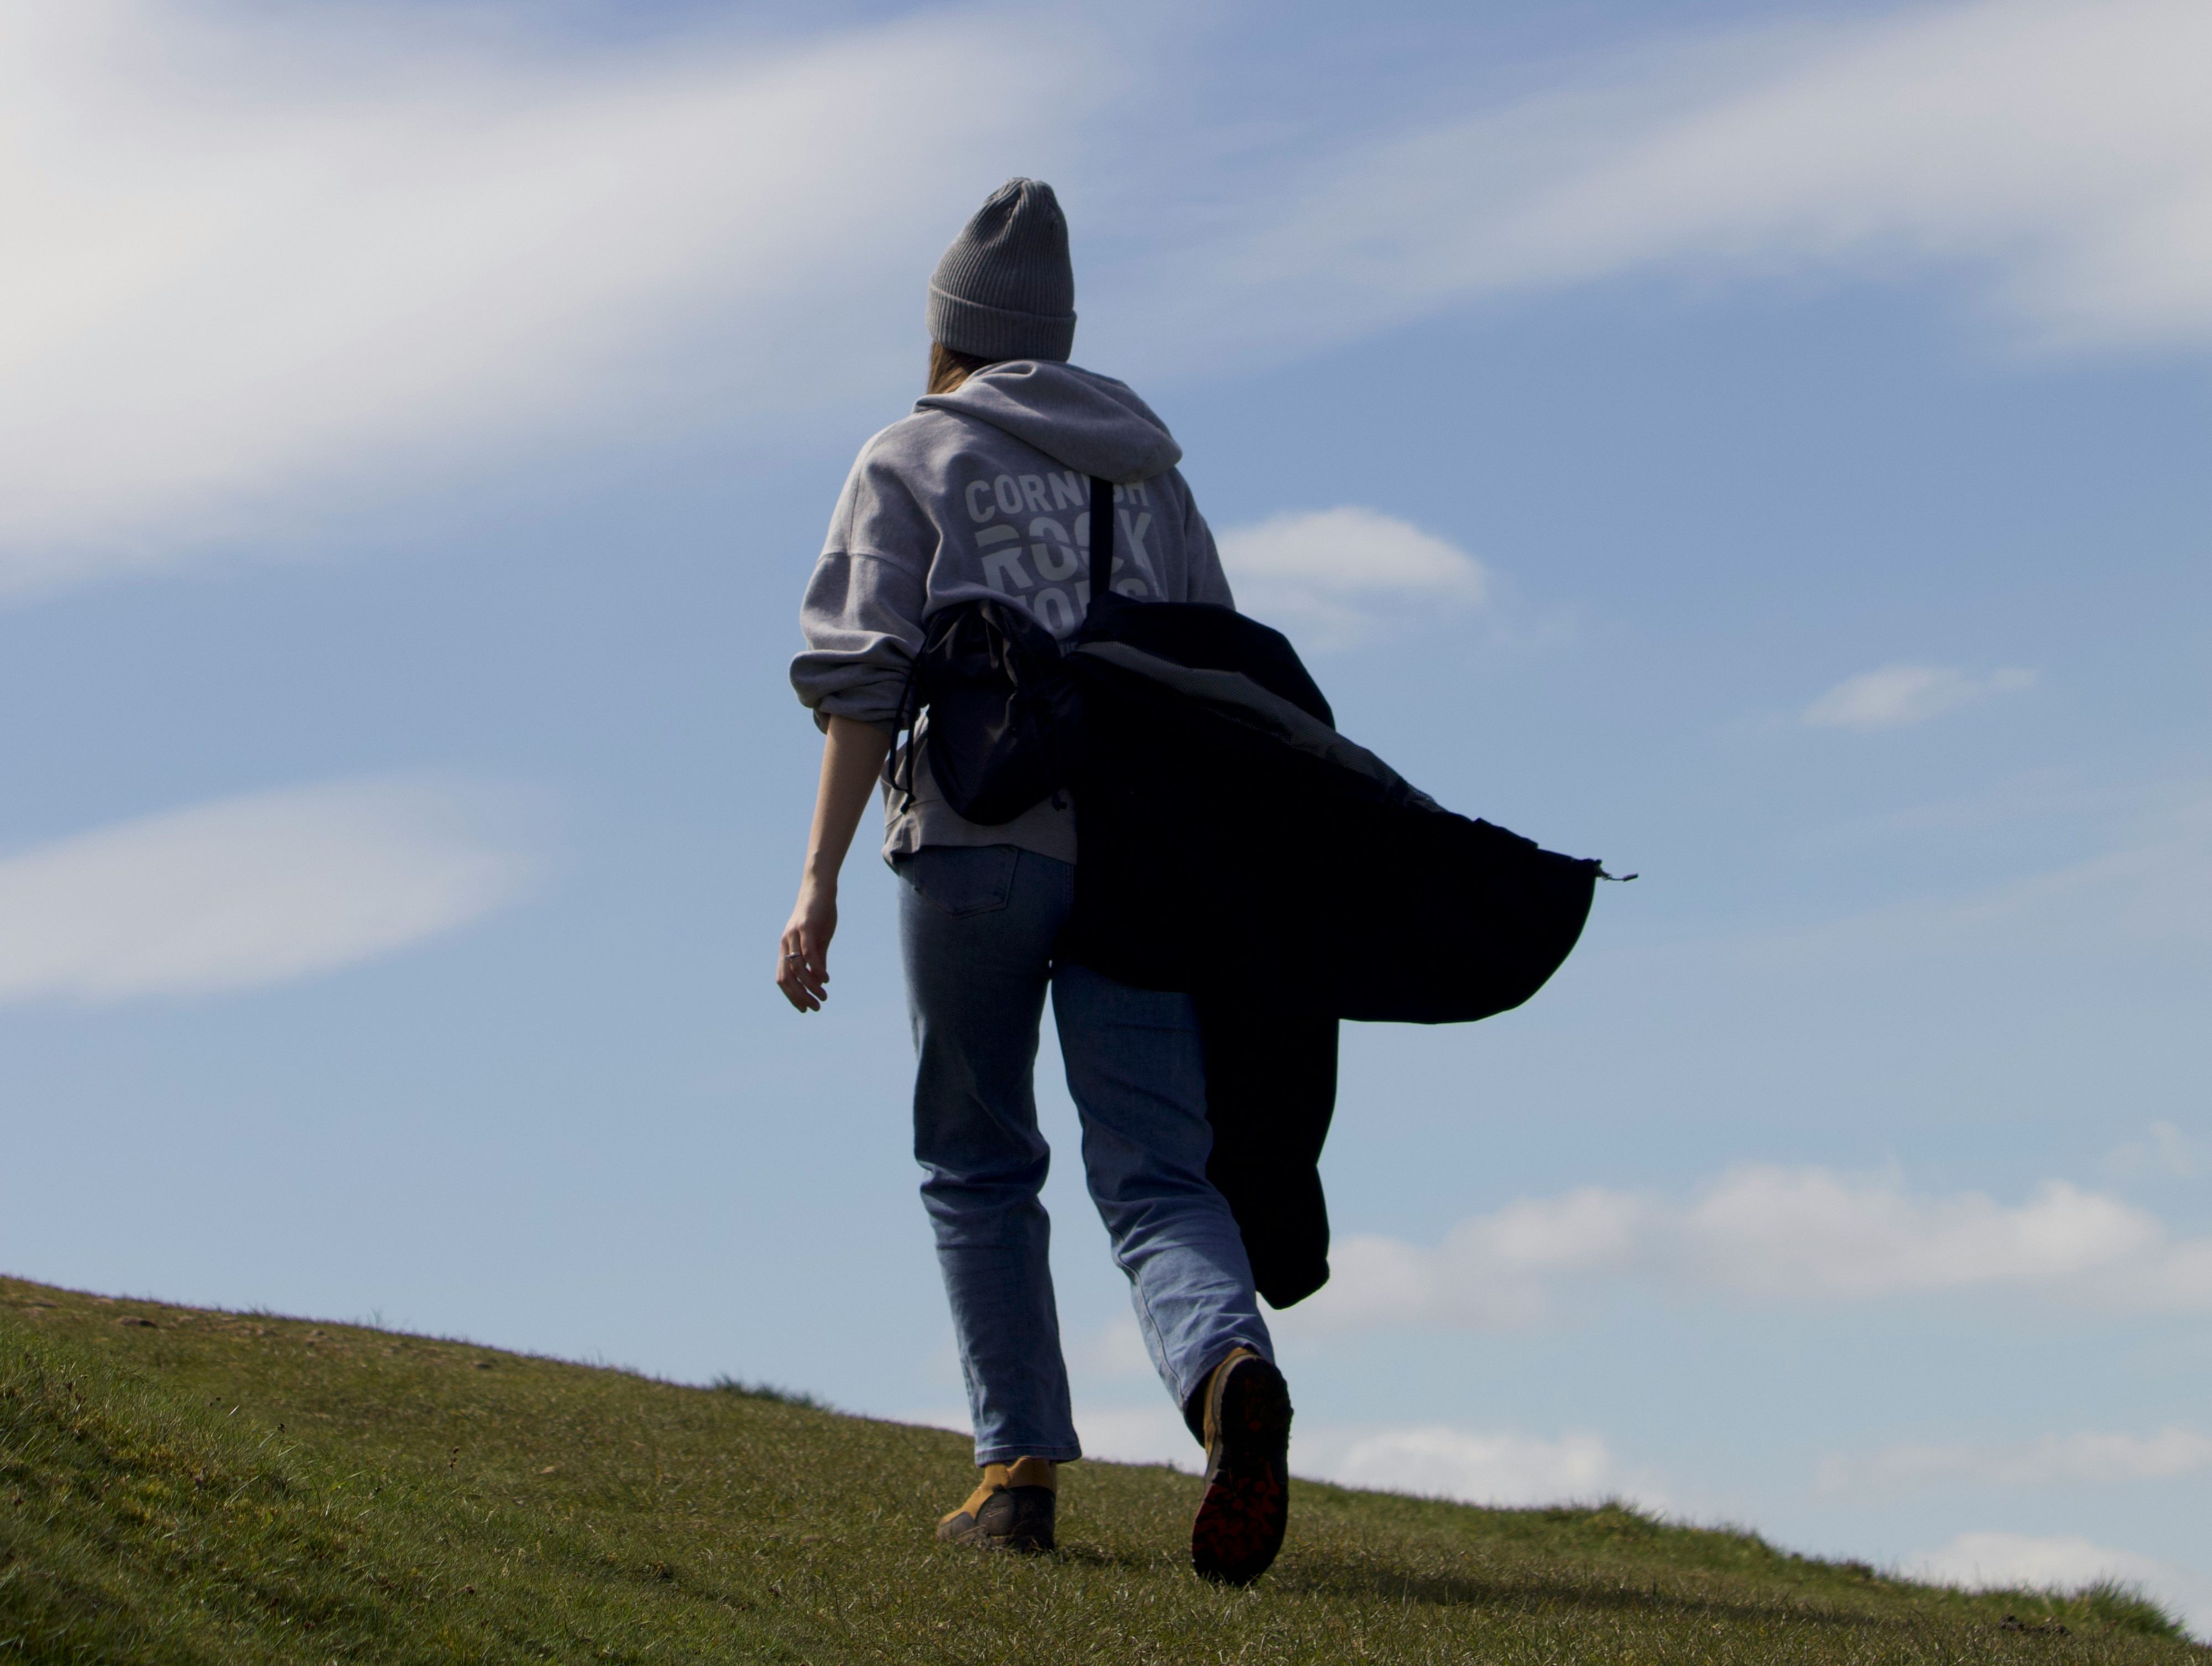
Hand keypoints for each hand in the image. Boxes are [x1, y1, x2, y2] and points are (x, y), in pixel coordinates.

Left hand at [776, 881, 836, 1011]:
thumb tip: (819, 980)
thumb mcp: (818, 941)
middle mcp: (785, 943)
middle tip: (816, 1008)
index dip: (792, 996)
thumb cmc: (819, 914)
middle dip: (799, 997)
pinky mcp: (805, 927)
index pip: (782, 979)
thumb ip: (818, 959)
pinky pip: (808, 953)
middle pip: (786, 978)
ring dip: (810, 986)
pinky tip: (826, 979)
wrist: (820, 888)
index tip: (805, 1009)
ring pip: (797, 968)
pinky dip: (816, 969)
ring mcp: (794, 935)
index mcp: (786, 947)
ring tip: (823, 995)